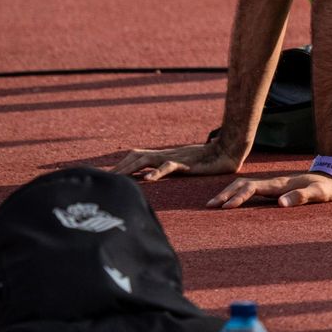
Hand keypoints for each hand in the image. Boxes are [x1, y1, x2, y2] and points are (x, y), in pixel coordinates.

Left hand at [113, 141, 240, 182]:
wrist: (228, 151)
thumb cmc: (208, 160)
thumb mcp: (185, 165)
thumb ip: (171, 169)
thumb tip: (157, 177)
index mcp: (164, 155)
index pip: (137, 157)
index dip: (122, 165)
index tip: (106, 176)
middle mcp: (166, 154)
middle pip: (136, 157)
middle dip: (119, 168)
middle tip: (103, 180)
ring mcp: (175, 157)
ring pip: (147, 159)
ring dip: (130, 169)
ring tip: (117, 179)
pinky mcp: (186, 163)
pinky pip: (168, 166)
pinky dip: (157, 172)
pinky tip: (148, 180)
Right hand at [207, 171, 331, 209]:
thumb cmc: (327, 188)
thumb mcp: (319, 194)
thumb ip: (302, 197)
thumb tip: (280, 204)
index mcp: (279, 185)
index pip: (252, 188)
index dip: (238, 197)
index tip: (226, 208)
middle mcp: (273, 183)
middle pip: (242, 184)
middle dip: (226, 194)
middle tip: (210, 206)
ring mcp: (273, 185)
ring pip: (245, 185)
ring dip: (229, 193)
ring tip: (214, 204)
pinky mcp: (275, 189)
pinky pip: (252, 190)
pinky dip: (238, 194)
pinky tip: (231, 202)